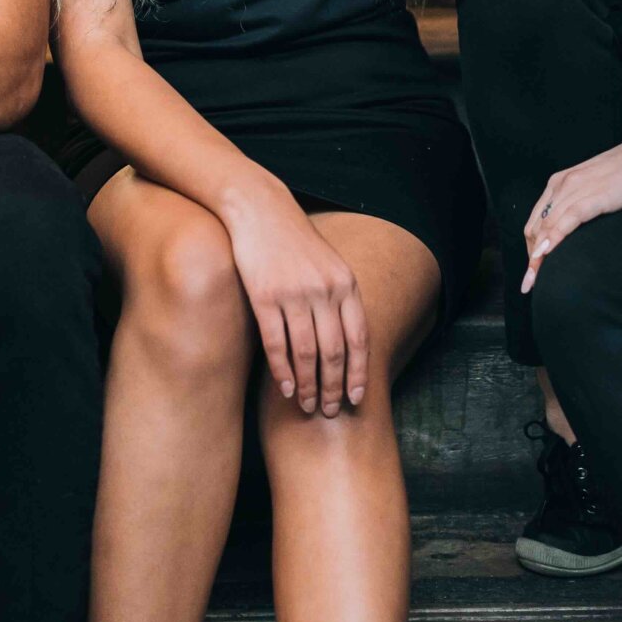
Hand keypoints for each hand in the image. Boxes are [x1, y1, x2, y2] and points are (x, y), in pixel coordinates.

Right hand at [221, 184, 368, 417]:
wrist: (260, 211)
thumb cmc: (296, 243)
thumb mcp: (329, 265)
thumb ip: (341, 299)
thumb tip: (349, 345)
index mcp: (346, 284)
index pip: (359, 339)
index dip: (360, 372)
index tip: (358, 398)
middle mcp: (324, 290)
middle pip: (334, 352)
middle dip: (334, 387)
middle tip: (332, 411)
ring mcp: (294, 294)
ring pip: (305, 353)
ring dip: (308, 386)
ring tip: (308, 406)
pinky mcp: (264, 297)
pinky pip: (276, 344)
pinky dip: (282, 371)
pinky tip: (285, 389)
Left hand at [521, 120, 621, 292]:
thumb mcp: (602, 188)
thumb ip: (585, 204)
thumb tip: (576, 232)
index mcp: (563, 181)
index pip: (536, 220)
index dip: (530, 248)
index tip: (533, 272)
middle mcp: (566, 182)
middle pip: (537, 226)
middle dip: (530, 258)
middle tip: (530, 285)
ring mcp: (582, 186)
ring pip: (549, 225)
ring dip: (538, 256)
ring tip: (533, 281)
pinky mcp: (600, 193)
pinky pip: (570, 218)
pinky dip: (555, 236)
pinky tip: (547, 254)